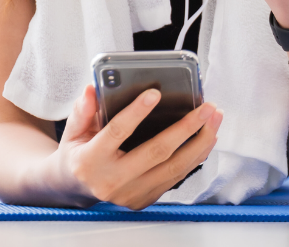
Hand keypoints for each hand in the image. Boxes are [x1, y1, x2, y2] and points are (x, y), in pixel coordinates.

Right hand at [54, 85, 223, 209]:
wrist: (75, 188)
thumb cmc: (78, 152)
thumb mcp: (73, 130)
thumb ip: (83, 110)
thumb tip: (92, 89)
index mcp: (89, 161)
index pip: (117, 132)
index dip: (136, 112)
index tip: (155, 93)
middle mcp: (111, 181)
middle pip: (157, 152)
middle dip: (186, 128)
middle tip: (207, 108)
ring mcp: (130, 194)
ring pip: (174, 168)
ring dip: (200, 142)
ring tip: (215, 119)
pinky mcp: (144, 199)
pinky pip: (175, 178)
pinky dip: (195, 157)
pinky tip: (207, 138)